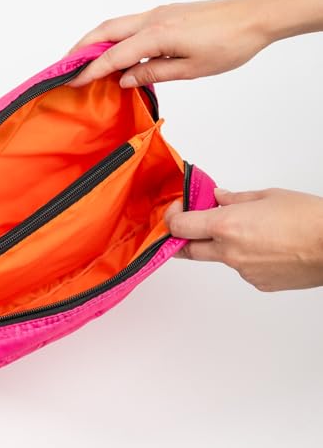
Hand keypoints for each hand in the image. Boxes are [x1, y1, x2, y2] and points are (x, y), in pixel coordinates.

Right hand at [68, 0, 322, 87]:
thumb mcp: (190, 68)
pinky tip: (114, 53)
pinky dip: (114, 38)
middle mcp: (152, 20)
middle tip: (65, 66)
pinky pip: (130, 25)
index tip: (72, 81)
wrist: (255, 16)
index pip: (113, 55)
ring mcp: (158, 14)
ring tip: (82, 60)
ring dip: (95, 41)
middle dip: (81, 48)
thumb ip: (153, 72)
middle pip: (105, 31)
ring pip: (115, 25)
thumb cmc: (229, 43)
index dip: (90, 70)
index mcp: (156, 35)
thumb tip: (126, 79)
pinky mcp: (166, 15)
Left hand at [164, 188, 322, 291]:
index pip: (179, 227)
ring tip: (248, 231)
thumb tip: (218, 198)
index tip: (178, 210)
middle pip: (187, 251)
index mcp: (226, 225)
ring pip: (218, 258)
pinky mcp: (257, 283)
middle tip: (188, 228)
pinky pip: (241, 269)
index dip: (172, 218)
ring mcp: (242, 271)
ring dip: (221, 246)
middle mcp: (228, 251)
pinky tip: (265, 246)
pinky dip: (244, 257)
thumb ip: (235, 199)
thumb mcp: (267, 196)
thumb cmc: (307, 218)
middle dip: (182, 239)